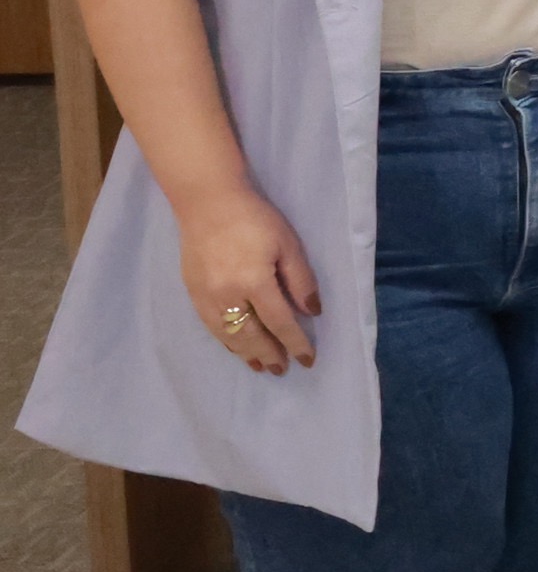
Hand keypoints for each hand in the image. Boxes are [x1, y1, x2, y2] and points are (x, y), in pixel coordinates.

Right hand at [179, 185, 319, 374]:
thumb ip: (301, 281)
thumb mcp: (289, 245)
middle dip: (269, 354)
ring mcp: (206, 295)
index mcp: (255, 282)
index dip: (295, 343)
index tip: (307, 359)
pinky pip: (210, 325)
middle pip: (251, 335)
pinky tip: (234, 346)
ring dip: (245, 353)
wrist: (207, 202)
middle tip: (282, 369)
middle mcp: (227, 295)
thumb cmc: (255, 220)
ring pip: (227, 334)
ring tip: (260, 366)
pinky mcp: (192, 291)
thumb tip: (311, 312)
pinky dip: (225, 340)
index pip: (280, 322)